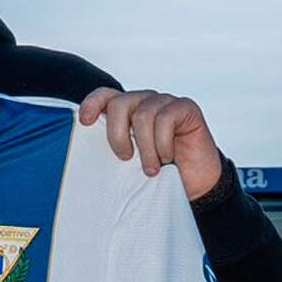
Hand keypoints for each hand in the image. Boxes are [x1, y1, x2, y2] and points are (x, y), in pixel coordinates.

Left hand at [78, 87, 223, 199]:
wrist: (195, 185)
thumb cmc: (158, 174)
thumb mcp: (129, 161)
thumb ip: (113, 147)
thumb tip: (86, 147)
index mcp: (127, 112)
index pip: (105, 95)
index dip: (92, 104)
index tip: (85, 123)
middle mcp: (144, 102)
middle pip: (120, 104)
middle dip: (117, 135)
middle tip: (126, 158)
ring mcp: (165, 102)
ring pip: (143, 115)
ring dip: (146, 148)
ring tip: (151, 169)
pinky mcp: (185, 108)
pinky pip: (166, 119)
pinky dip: (163, 143)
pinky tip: (169, 157)